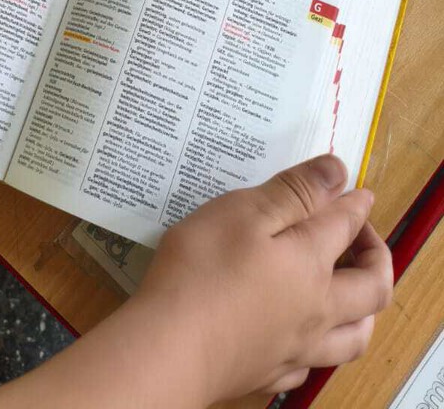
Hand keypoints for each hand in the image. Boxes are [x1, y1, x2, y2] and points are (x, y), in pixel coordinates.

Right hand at [139, 155, 392, 401]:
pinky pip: (312, 365)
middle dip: (377, 257)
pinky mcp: (270, 373)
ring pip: (354, 336)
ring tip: (352, 291)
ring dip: (365, 310)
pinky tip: (303, 337)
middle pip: (372, 288)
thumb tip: (338, 172)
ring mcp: (296, 347)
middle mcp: (317, 309)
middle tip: (363, 238)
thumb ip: (294, 193)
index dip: (356, 204)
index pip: (346, 226)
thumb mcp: (244, 213)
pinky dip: (319, 347)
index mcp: (311, 263)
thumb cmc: (203, 269)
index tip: (357, 191)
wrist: (169, 347)